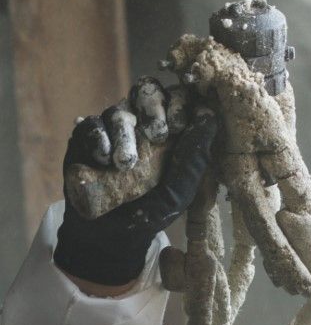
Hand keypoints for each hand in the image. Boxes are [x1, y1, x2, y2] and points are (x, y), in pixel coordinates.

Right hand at [54, 79, 217, 287]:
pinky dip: (98, 138)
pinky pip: (91, 125)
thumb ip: (194, 158)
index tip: (178, 124)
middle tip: (156, 134)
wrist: (113, 234)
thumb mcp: (179, 192)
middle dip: (153, 107)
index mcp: (171, 129)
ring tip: (125, 163)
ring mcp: (114, 128)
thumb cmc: (153, 210)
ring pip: (119, 110)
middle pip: (147, 90)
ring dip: (124, 133)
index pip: (178, 97)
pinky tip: (103, 159)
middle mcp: (143, 122)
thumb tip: (209, 118)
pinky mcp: (87, 138)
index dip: (179, 102)